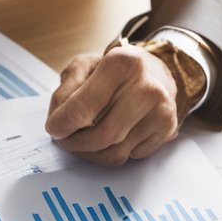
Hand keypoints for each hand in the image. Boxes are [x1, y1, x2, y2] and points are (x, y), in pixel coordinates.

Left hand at [45, 46, 184, 165]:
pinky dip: (113, 152)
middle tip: (66, 139)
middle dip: (75, 144)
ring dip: (91, 154)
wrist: (156, 73)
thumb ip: (65, 88)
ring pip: (114, 154)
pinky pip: (129, 156)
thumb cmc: (116, 72)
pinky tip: (111, 137)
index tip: (55, 128)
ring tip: (84, 140)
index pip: (80, 110)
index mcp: (122, 63)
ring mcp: (160, 110)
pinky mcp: (166, 129)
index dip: (61, 125)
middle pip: (98, 137)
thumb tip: (59, 120)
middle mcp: (146, 87)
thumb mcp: (85, 65)